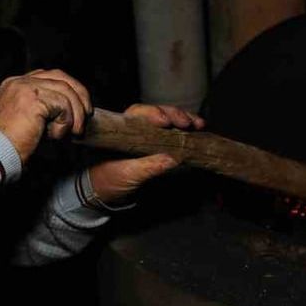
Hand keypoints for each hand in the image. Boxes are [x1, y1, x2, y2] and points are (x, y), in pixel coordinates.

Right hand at [0, 69, 91, 162]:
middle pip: (60, 77)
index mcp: (13, 85)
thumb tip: (66, 112)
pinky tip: (56, 136)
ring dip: (75, 114)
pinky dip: (65, 122)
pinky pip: (63, 105)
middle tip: (87, 114)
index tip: (79, 105)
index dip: (68, 88)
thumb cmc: (4, 147)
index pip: (48, 76)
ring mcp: (25, 88)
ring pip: (65, 91)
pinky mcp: (33, 99)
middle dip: (79, 94)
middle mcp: (18, 81)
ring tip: (73, 132)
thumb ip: (39, 110)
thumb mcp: (22, 122)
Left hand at [87, 104, 203, 206]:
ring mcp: (149, 134)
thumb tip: (173, 159)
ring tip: (198, 124)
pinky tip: (199, 131)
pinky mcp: (160, 144)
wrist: (106, 193)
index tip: (165, 121)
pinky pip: (174, 133)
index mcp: (122, 129)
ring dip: (184, 119)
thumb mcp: (127, 175)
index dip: (154, 113)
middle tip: (187, 123)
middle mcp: (136, 127)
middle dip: (174, 114)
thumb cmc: (110, 179)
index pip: (139, 113)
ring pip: (168, 120)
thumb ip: (147, 167)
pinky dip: (187, 131)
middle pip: (157, 113)